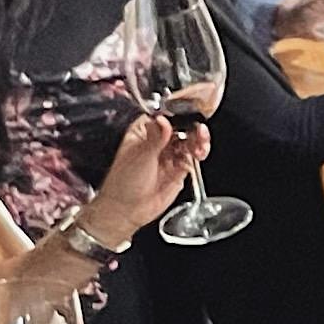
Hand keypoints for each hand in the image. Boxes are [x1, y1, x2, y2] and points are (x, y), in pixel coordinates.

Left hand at [83, 112, 193, 234]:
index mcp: (143, 131)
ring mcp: (168, 155)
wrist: (127, 211)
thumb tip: (164, 119)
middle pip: (180, 127)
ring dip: (198, 140)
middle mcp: (157, 141)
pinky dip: (199, 153)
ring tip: (201, 142)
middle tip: (198, 129)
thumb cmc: (123, 183)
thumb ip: (156, 138)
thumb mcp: (140, 155)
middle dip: (191, 127)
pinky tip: (199, 152)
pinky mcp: (178, 169)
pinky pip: (192, 157)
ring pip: (188, 141)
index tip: (189, 112)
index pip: (164, 115)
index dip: (178, 113)